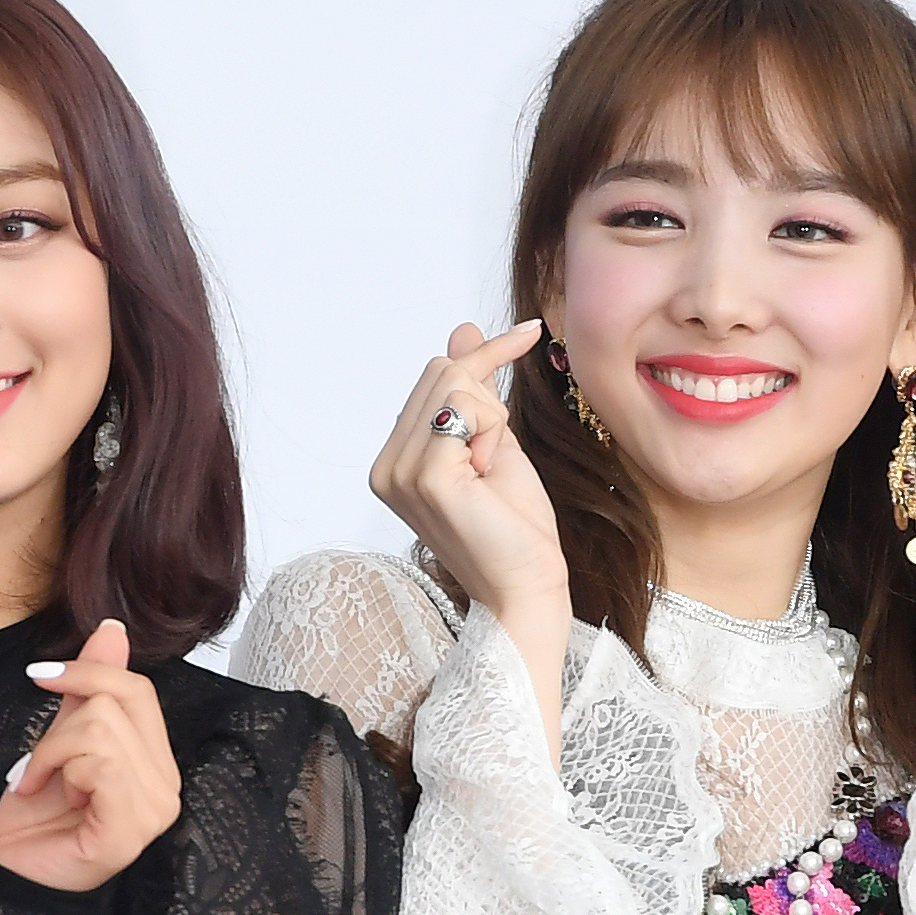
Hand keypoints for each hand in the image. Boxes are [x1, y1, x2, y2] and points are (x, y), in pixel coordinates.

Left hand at [0, 620, 180, 892]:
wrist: (9, 880)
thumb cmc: (33, 823)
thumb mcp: (58, 741)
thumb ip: (89, 691)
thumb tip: (113, 632)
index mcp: (157, 766)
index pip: (139, 691)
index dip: (89, 672)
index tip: (40, 676)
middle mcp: (168, 788)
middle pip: (120, 703)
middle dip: (61, 726)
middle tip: (38, 763)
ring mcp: (154, 812)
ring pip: (102, 730)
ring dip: (52, 752)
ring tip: (40, 783)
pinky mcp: (129, 831)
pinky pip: (99, 764)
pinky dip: (56, 770)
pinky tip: (46, 796)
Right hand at [370, 321, 568, 624]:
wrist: (528, 585)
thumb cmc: (515, 527)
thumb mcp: (495, 442)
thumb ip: (474, 391)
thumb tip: (462, 328)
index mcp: (394, 461)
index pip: (434, 375)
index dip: (483, 358)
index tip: (529, 333)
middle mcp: (386, 466)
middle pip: (442, 371)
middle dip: (487, 401)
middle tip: (495, 459)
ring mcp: (399, 472)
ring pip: (456, 384)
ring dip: (493, 422)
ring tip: (489, 474)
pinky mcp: (425, 477)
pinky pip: (468, 409)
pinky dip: (494, 436)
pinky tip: (488, 478)